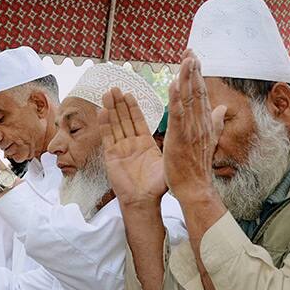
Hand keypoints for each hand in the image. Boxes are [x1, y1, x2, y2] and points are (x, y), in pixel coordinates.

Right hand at [100, 87, 167, 207]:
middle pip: (124, 119)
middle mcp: (132, 144)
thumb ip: (174, 149)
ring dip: (110, 109)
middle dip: (119, 103)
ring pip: (115, 125)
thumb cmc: (156, 187)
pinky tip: (102, 111)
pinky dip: (104, 124)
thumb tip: (188, 137)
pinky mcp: (111, 156)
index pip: (138, 121)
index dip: (133, 107)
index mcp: (145, 144)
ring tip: (107, 94)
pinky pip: (108, 137)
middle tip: (115, 88)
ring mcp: (120, 149)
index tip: (129, 93)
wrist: (144, 201)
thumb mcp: (167, 163)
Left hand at [162, 52, 226, 200]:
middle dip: (193, 70)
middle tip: (189, 50)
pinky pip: (178, 116)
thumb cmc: (198, 166)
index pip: (201, 94)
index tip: (194, 58)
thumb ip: (215, 122)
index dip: (197, 75)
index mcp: (204, 122)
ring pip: (189, 99)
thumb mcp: (209, 140)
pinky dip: (177, 100)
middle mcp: (200, 123)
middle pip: (197, 91)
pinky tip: (174, 85)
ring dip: (187, 79)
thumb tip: (220, 108)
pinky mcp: (180, 138)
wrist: (195, 188)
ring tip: (186, 60)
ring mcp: (191, 130)